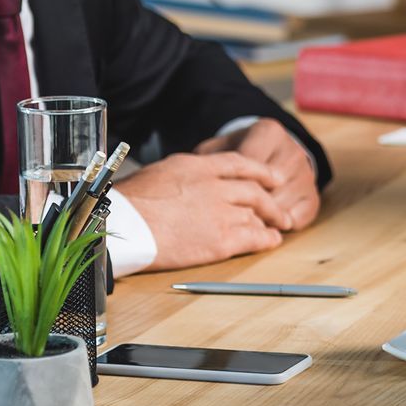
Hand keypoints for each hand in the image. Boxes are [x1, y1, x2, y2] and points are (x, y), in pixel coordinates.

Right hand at [114, 151, 293, 270]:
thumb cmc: (128, 203)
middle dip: (272, 201)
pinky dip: (266, 239)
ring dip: (270, 222)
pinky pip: (254, 237)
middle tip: (281, 210)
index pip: (240, 163)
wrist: (124, 227)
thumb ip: (183, 176)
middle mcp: (216, 187)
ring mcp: (221, 213)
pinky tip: (271, 241)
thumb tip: (186, 181)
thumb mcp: (158, 173)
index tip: (275, 177)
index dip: (262, 170)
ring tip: (278, 227)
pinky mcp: (222, 240)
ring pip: (256, 215)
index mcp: (198, 166)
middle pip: (255, 192)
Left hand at [195, 117, 319, 231]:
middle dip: (243, 206)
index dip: (229, 185)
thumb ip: (208, 159)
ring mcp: (306, 176)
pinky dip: (277, 227)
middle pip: (266, 188)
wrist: (270, 154)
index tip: (211, 199)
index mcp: (269, 132)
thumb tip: (195, 179)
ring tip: (240, 225)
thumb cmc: (236, 153)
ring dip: (259, 220)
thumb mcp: (219, 148)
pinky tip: (261, 225)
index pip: (248, 163)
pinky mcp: (312, 198)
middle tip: (223, 218)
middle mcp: (293, 151)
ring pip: (280, 207)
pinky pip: (296, 220)